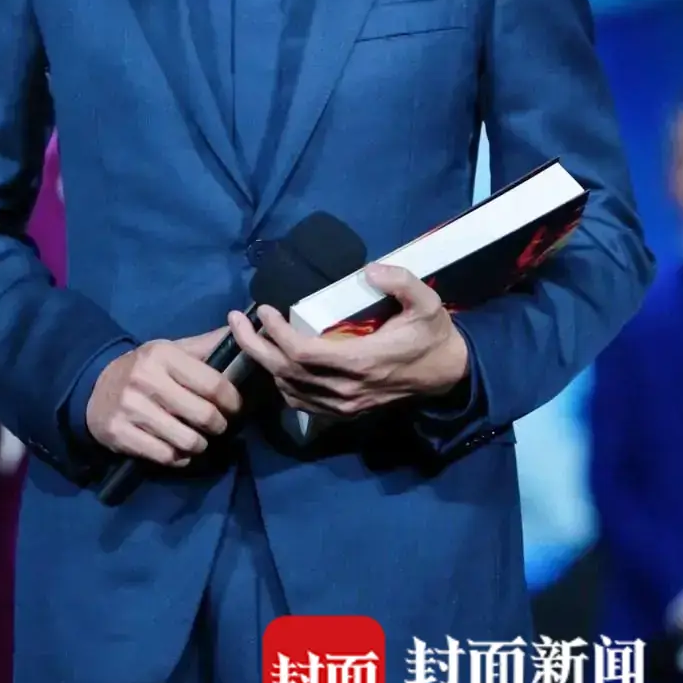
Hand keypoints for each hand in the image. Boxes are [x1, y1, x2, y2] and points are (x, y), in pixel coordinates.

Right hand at [86, 329, 241, 465]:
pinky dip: (179, 459)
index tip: (235, 406)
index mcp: (162, 355)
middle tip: (218, 425)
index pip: (213, 384)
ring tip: (199, 439)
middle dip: (219, 425)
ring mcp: (131, 409)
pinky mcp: (120, 434)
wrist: (94, 388)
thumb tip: (243, 327)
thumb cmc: (144, 369)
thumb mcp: (171, 350)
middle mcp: (145, 379)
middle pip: (204, 415)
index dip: (232, 400)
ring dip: (200, 445)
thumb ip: (206, 346)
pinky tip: (179, 450)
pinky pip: (166, 457)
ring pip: (187, 441)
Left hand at [227, 264, 468, 419]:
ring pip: (289, 390)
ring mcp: (345, 405)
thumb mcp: (428, 302)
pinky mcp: (346, 412)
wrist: (449, 375)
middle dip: (254, 347)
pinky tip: (274, 361)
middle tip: (233, 321)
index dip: (276, 333)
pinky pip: (302, 403)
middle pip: (285, 373)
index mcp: (361, 362)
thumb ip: (401, 282)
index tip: (262, 308)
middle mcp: (346, 389)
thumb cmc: (433, 335)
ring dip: (265, 364)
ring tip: (250, 335)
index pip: (302, 353)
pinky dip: (281, 383)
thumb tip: (370, 270)